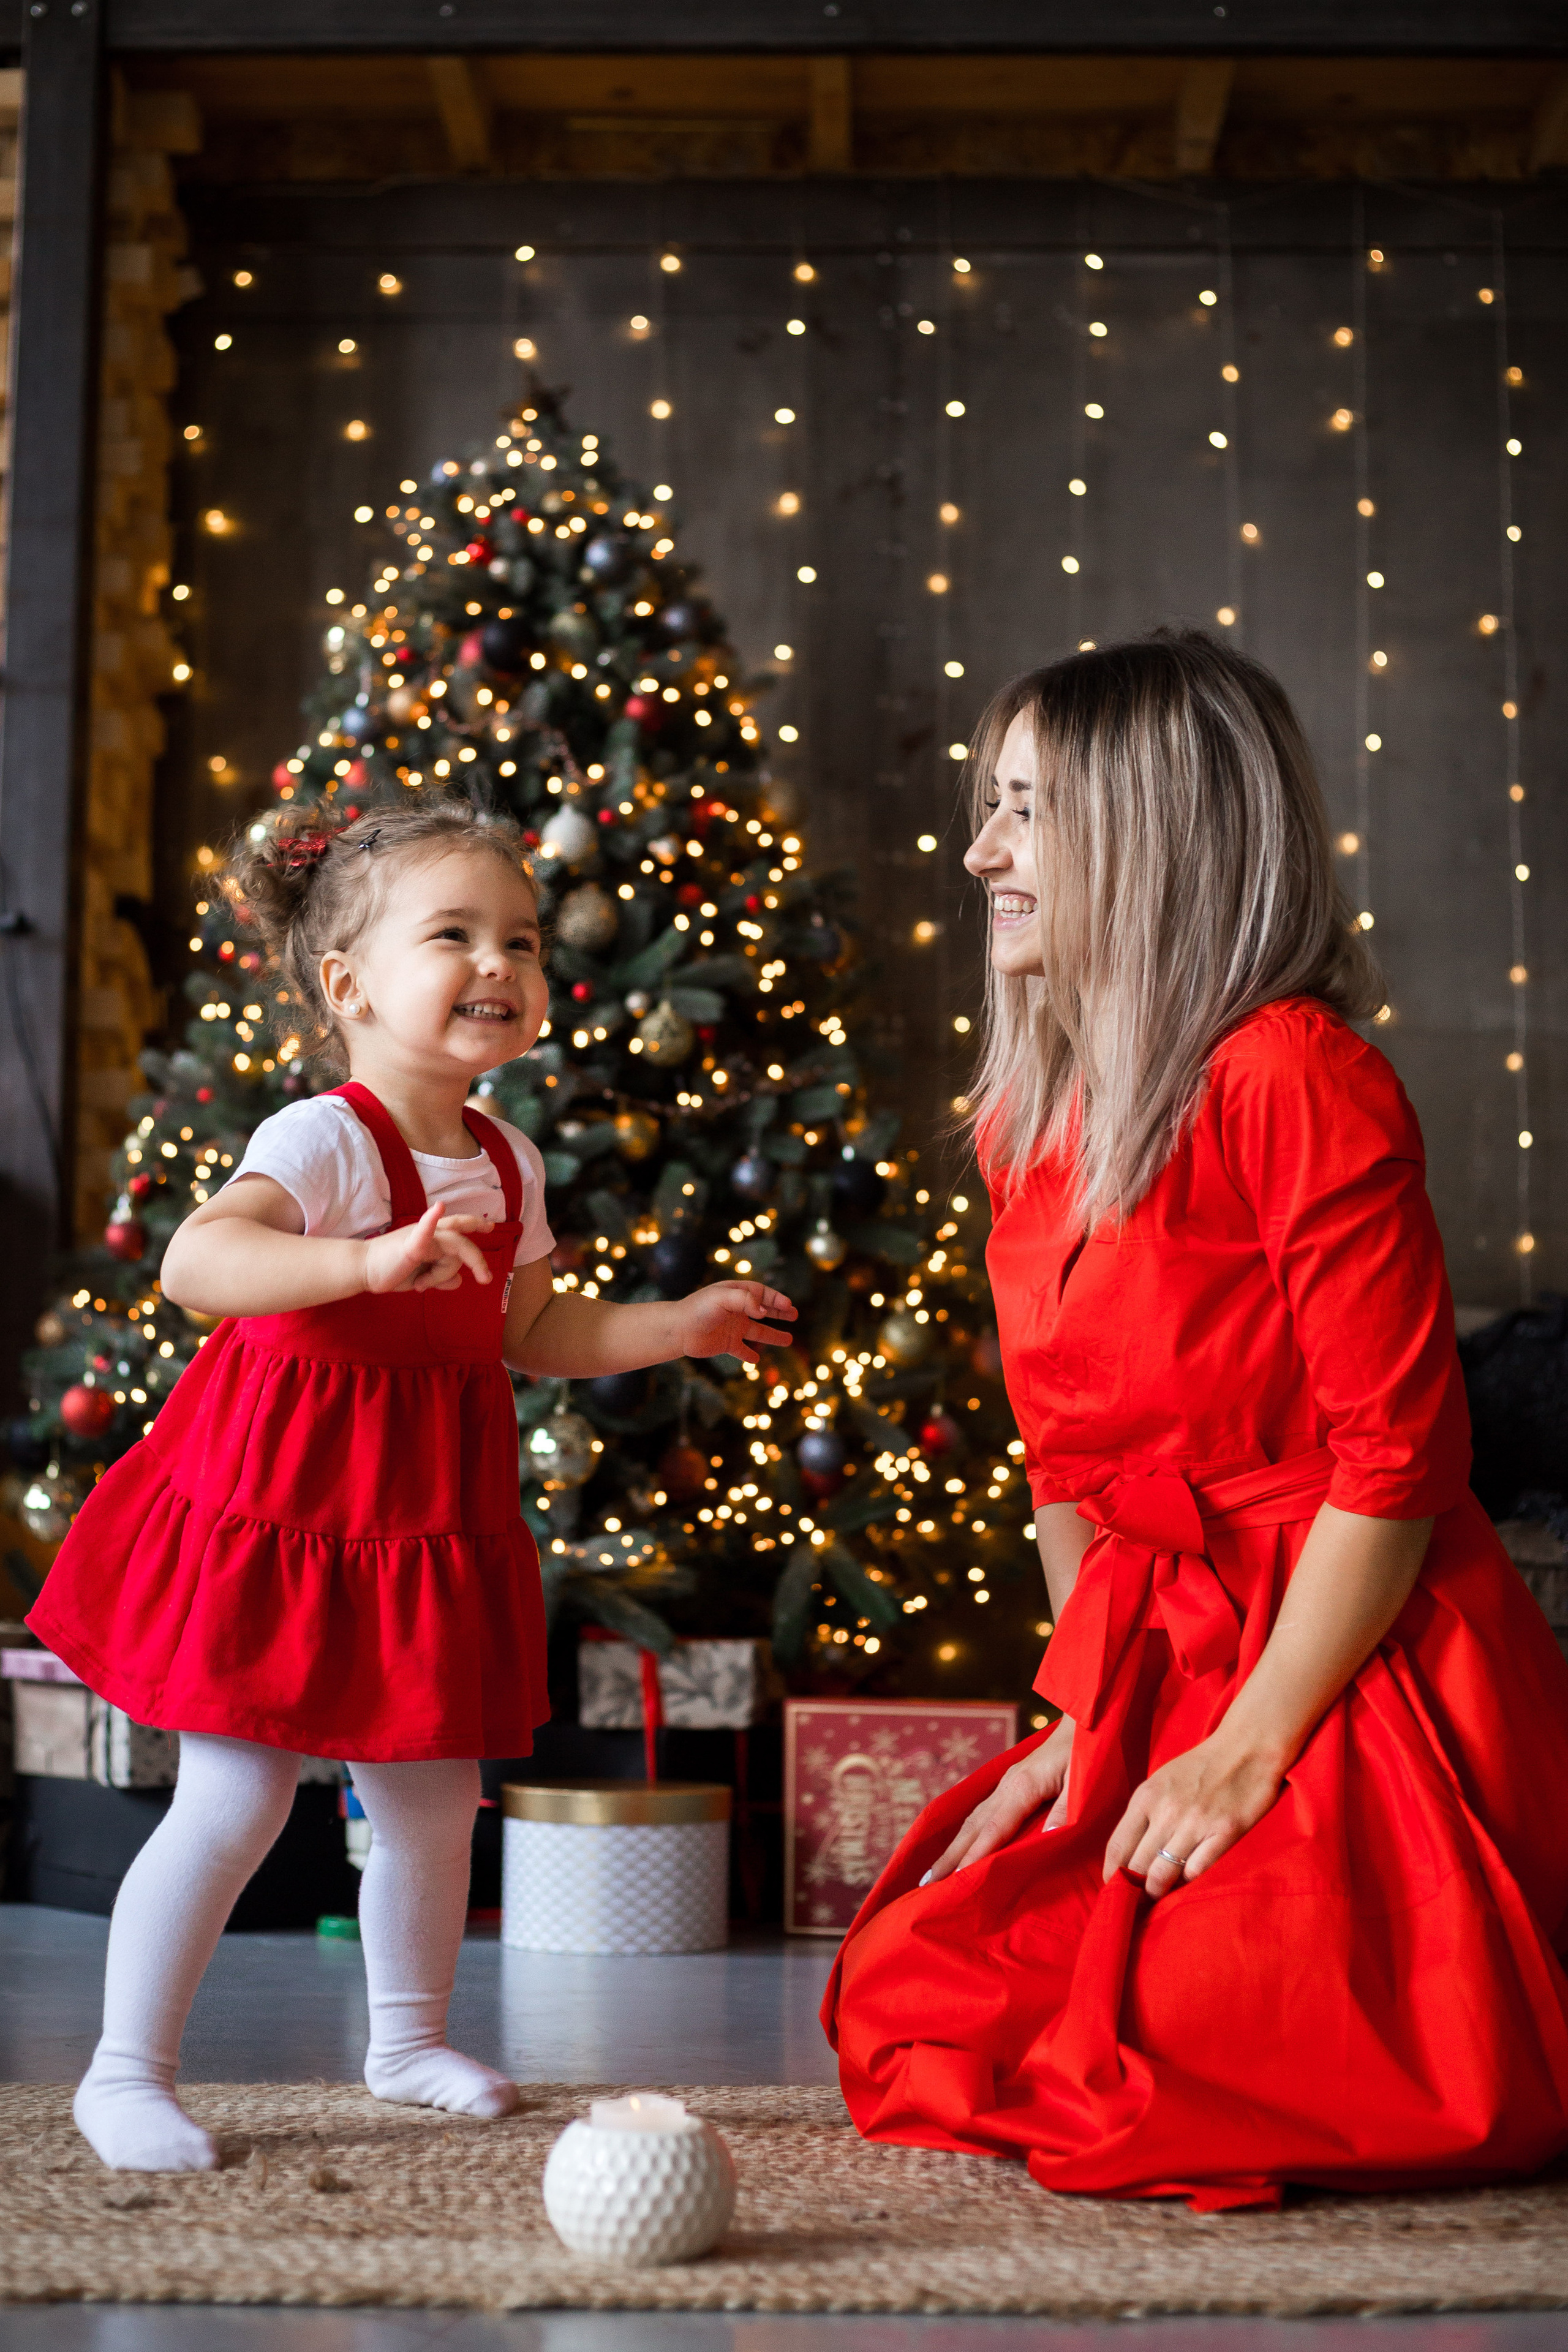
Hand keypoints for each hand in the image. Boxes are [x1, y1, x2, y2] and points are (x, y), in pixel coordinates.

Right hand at [363, 1206, 491, 1295]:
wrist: (364, 1271)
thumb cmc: (390, 1271)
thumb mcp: (421, 1278)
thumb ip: (440, 1279)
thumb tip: (459, 1281)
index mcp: (432, 1239)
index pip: (457, 1230)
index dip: (473, 1225)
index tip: (489, 1227)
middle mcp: (430, 1233)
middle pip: (460, 1235)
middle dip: (475, 1244)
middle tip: (488, 1251)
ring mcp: (421, 1237)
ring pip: (452, 1250)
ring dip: (438, 1275)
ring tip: (419, 1285)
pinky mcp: (411, 1245)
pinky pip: (425, 1232)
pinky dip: (431, 1221)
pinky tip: (438, 1208)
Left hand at [677, 1280, 796, 1363]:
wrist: (677, 1330)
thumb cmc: (698, 1309)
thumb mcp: (722, 1298)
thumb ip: (745, 1300)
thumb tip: (764, 1311)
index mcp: (735, 1294)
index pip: (761, 1293)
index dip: (776, 1299)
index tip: (788, 1306)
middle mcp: (735, 1310)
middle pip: (763, 1309)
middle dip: (779, 1312)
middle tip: (794, 1315)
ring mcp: (731, 1327)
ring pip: (757, 1331)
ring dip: (773, 1335)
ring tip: (788, 1340)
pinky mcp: (725, 1343)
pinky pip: (741, 1350)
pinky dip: (749, 1355)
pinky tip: (757, 1360)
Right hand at [923, 1716, 1075, 1884]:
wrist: (1086, 1719)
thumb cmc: (1088, 1750)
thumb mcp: (1083, 1779)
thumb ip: (1065, 1808)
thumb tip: (1047, 1837)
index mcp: (1024, 1787)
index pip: (994, 1830)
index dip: (973, 1856)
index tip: (953, 1880)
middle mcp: (1008, 1786)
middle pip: (973, 1827)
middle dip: (950, 1856)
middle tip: (927, 1884)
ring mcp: (1007, 1783)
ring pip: (974, 1819)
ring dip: (954, 1846)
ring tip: (935, 1870)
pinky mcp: (1012, 1782)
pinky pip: (983, 1811)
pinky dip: (968, 1831)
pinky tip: (962, 1842)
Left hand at [1104, 1731, 1285, 1898]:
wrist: (1247, 1747)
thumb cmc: (1201, 1766)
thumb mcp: (1162, 1782)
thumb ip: (1145, 1814)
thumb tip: (1129, 1855)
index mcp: (1146, 1797)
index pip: (1117, 1847)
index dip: (1112, 1875)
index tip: (1114, 1890)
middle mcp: (1166, 1811)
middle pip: (1137, 1866)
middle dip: (1134, 1889)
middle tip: (1138, 1900)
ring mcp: (1196, 1823)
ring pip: (1163, 1874)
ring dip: (1159, 1890)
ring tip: (1160, 1895)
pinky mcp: (1225, 1832)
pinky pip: (1197, 1870)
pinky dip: (1189, 1881)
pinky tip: (1188, 1879)